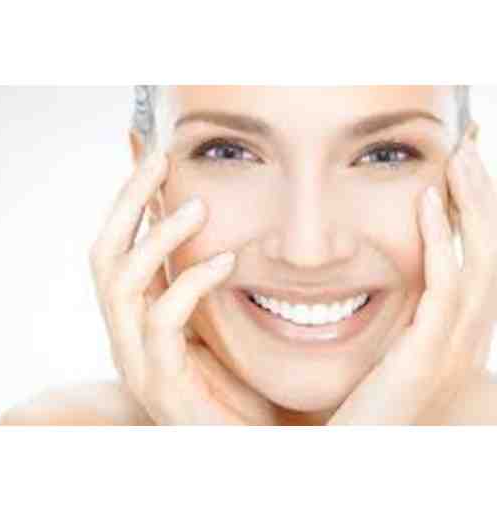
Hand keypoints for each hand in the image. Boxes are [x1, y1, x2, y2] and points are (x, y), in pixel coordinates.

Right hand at [89, 151, 277, 424]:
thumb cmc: (234, 386)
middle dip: (128, 203)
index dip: (128, 199)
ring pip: (120, 284)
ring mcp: (136, 360)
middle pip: (103, 255)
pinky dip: (190, 285)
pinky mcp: (160, 382)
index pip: (114, 247)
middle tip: (159, 161)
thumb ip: (201, 276)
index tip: (153, 153)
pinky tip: (224, 262)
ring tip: (197, 206)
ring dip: (155, 238)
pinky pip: (162, 322)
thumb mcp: (215, 320)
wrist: (240, 450)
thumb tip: (211, 223)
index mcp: (135, 317)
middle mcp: (124, 335)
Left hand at [329, 130, 496, 424]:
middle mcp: (464, 334)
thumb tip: (384, 275)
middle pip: (487, 251)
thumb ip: (398, 313)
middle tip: (468, 146)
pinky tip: (428, 206)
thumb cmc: (373, 403)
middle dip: (481, 196)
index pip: (475, 256)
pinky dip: (441, 242)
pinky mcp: (425, 355)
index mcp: (456, 329)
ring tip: (459, 159)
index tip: (461, 166)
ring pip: (476, 261)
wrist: (365, 454)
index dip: (474, 210)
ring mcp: (450, 345)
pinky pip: (441, 288)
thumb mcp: (393, 349)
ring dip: (470, 206)